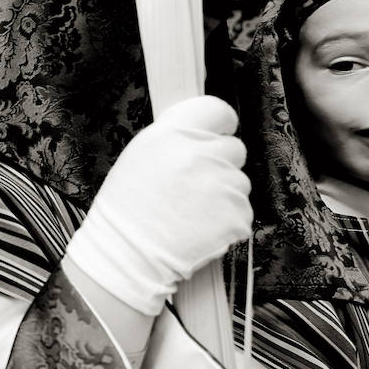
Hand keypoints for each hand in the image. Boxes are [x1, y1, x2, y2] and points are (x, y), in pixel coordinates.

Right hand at [65, 95, 251, 315]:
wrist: (127, 257)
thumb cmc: (126, 212)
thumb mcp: (138, 158)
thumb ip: (174, 140)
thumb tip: (201, 135)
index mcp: (172, 135)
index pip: (217, 111)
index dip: (218, 127)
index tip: (215, 138)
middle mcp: (200, 154)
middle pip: (234, 148)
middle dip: (221, 165)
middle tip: (195, 187)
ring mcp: (222, 185)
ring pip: (240, 183)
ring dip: (223, 196)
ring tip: (192, 214)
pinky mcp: (236, 215)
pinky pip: (242, 212)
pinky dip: (226, 223)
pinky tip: (199, 229)